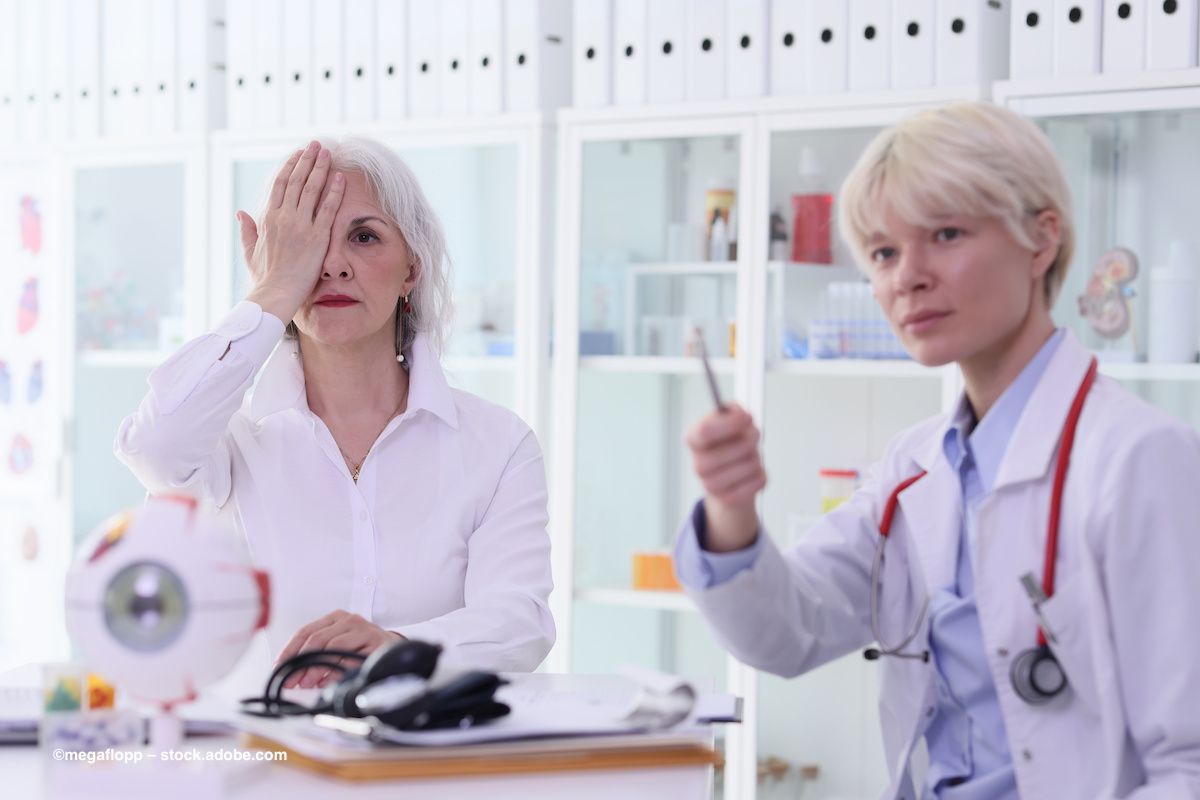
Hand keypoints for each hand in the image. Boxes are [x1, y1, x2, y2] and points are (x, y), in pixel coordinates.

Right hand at [238, 140, 345, 322]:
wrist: (276, 292)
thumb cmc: (264, 276)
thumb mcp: (250, 250)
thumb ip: (247, 230)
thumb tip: (240, 212)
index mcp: (268, 218)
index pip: (280, 184)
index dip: (290, 166)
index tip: (298, 154)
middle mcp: (284, 217)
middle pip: (297, 180)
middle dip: (307, 159)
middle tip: (316, 145)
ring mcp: (300, 225)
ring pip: (312, 189)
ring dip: (320, 168)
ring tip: (328, 153)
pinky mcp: (317, 236)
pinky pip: (328, 208)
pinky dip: (334, 191)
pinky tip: (340, 177)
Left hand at [274, 610, 403, 688]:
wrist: (395, 650)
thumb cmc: (361, 649)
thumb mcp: (337, 647)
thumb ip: (317, 656)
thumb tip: (294, 675)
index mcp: (335, 618)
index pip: (305, 631)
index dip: (289, 650)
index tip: (279, 668)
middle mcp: (348, 620)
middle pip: (317, 638)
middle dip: (301, 663)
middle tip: (293, 681)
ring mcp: (363, 629)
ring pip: (333, 646)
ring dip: (317, 667)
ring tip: (308, 683)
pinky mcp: (375, 641)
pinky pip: (352, 656)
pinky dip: (337, 670)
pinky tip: (329, 681)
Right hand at [684, 403, 766, 551]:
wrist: (728, 478)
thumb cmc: (729, 444)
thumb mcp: (728, 420)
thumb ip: (734, 411)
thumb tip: (742, 416)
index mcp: (693, 439)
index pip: (706, 431)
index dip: (731, 423)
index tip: (747, 418)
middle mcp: (697, 464)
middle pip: (736, 447)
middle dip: (751, 439)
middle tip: (752, 437)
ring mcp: (710, 485)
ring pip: (750, 464)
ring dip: (757, 457)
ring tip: (749, 456)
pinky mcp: (728, 499)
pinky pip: (758, 481)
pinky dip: (761, 474)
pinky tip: (752, 473)